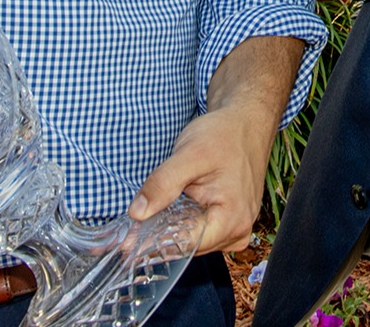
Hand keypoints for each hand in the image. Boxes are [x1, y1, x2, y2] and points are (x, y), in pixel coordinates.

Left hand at [127, 35, 303, 253]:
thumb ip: (163, 184)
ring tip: (144, 223)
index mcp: (232, 218)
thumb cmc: (222, 135)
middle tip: (128, 233)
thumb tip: (137, 213)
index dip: (155, 245)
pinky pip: (204, 231)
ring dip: (172, 233)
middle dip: (161, 239)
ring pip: (196, 241)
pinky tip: (170, 214)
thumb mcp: (188, 154)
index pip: (186, 245)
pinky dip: (185, 225)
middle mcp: (238, 230)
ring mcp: (237, 227)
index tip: (126, 244)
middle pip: (191, 247)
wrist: (245, 123)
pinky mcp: (231, 220)